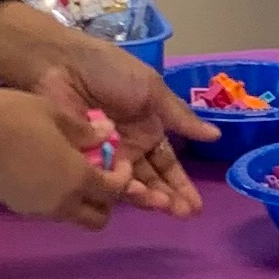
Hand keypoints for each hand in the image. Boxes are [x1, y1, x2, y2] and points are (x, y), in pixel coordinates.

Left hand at [0, 3, 208, 217]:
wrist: (62, 65)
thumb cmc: (109, 71)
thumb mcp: (152, 90)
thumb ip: (180, 117)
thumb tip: (215, 136)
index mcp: (147, 129)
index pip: (167, 164)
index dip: (181, 184)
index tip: (196, 207)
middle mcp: (127, 148)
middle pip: (150, 180)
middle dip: (168, 198)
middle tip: (183, 213)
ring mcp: (104, 158)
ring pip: (128, 185)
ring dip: (148, 197)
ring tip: (162, 204)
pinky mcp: (82, 162)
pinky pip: (102, 182)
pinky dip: (118, 189)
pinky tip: (133, 192)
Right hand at [0, 87, 134, 228]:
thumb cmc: (11, 118)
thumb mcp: (53, 113)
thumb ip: (85, 130)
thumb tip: (108, 134)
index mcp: (76, 179)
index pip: (115, 191)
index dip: (123, 176)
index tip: (117, 157)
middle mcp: (61, 203)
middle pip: (98, 218)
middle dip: (106, 199)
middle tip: (99, 171)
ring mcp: (37, 209)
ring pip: (73, 216)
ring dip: (82, 200)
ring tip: (72, 168)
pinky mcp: (17, 207)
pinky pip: (50, 210)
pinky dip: (59, 198)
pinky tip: (48, 170)